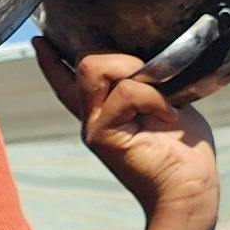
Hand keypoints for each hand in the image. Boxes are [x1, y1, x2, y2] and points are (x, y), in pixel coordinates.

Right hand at [42, 45, 219, 229]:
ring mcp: (93, 126)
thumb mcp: (166, 105)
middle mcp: (92, 118)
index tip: (41, 40)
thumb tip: (146, 60)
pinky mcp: (100, 134)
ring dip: (136, 73)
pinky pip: (124, 91)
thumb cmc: (185, 152)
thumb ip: (148, 83)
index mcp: (106, 112)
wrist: (188, 188)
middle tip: (157, 80)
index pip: (69, 81)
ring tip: (161, 100)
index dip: (52, 60)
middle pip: (87, 63)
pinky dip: (153, 97)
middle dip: (124, 58)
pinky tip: (168, 116)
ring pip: (95, 68)